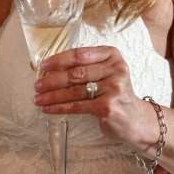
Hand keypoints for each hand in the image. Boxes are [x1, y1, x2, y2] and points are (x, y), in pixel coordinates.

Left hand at [34, 46, 157, 149]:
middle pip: (76, 73)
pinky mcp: (108, 107)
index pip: (80, 54)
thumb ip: (83, 67)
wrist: (136, 120)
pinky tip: (48, 109)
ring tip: (38, 98)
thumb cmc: (114, 93)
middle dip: (52, 80)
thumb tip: (47, 68)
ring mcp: (113, 88)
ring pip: (74, 90)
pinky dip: (59, 107)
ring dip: (52, 95)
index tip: (43, 66)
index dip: (59, 59)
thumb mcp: (105, 74)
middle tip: (37, 85)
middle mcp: (115, 69)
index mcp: (112, 55)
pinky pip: (77, 106)